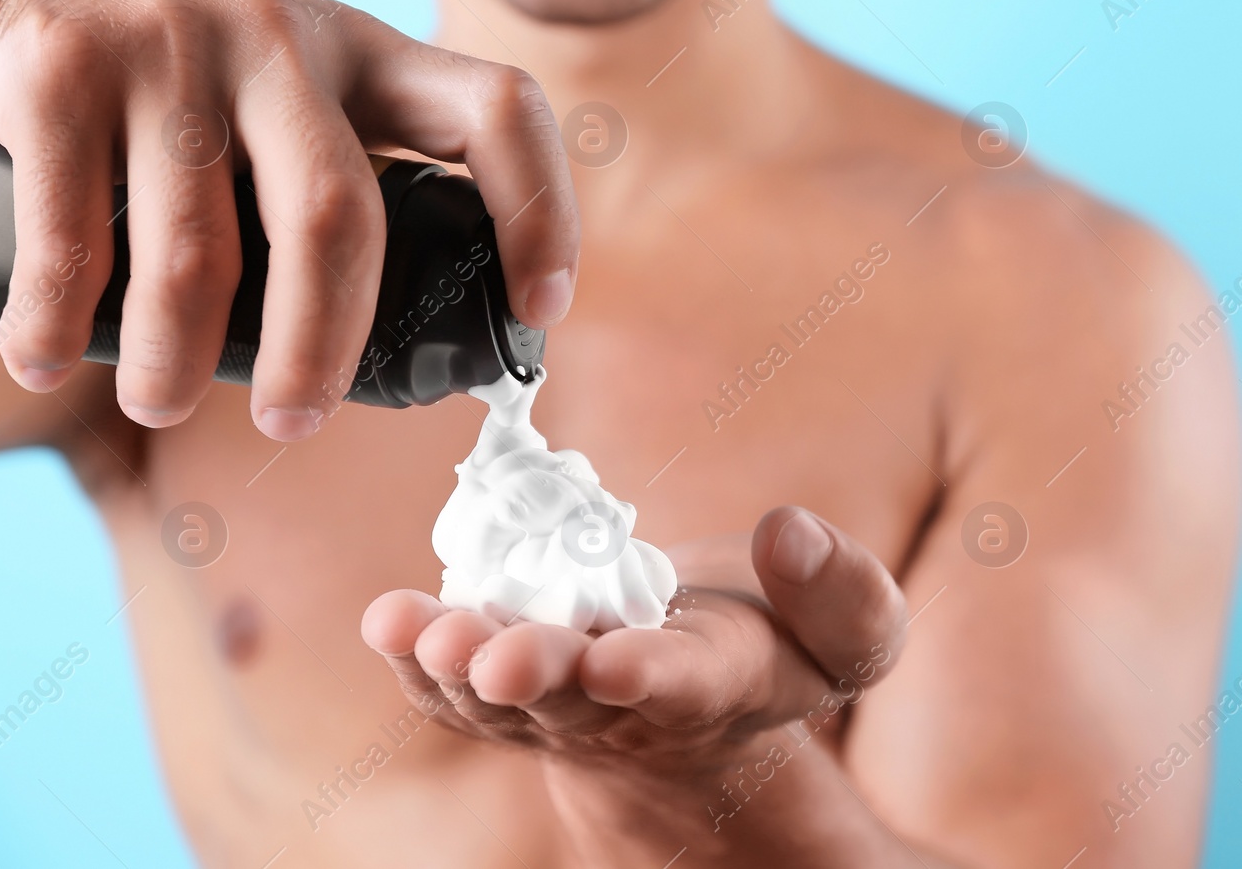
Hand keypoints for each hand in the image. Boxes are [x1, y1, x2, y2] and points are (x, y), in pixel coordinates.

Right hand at [0, 0, 577, 438]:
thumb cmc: (186, 63)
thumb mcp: (293, 84)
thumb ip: (343, 170)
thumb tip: (399, 331)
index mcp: (367, 51)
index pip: (497, 108)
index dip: (540, 212)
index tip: (540, 311)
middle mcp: (283, 36)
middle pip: (337, 216)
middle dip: (320, 344)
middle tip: (295, 421)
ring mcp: (173, 43)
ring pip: (200, 252)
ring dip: (178, 360)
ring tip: (165, 402)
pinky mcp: (64, 62)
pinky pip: (73, 233)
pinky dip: (57, 322)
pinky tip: (49, 356)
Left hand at [361, 507, 907, 817]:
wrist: (697, 688)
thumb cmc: (776, 644)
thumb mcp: (850, 635)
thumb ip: (842, 594)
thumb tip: (787, 533)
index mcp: (716, 687)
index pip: (682, 686)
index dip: (646, 674)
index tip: (614, 660)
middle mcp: (624, 707)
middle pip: (572, 700)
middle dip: (536, 676)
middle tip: (500, 659)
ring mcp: (554, 703)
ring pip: (497, 698)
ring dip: (458, 666)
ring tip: (419, 632)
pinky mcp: (503, 686)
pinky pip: (455, 684)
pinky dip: (418, 656)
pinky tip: (390, 621)